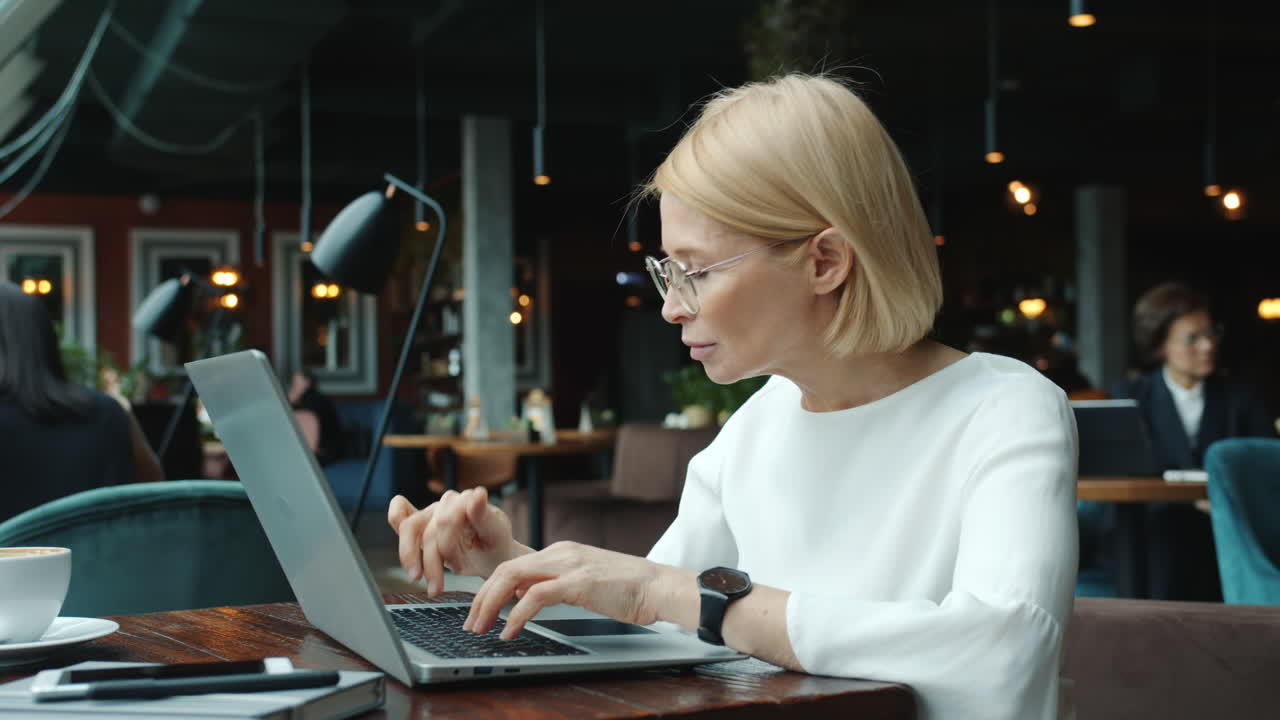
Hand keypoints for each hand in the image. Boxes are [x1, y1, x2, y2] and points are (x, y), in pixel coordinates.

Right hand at [387, 488, 524, 595]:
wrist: (492, 555)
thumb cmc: (495, 544)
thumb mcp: (496, 533)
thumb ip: (483, 514)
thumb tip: (478, 492)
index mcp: (467, 500)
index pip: (447, 519)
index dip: (449, 547)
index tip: (458, 569)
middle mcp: (447, 502)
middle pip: (428, 529)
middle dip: (432, 562)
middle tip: (438, 587)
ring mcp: (432, 511)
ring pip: (409, 527)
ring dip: (410, 557)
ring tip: (417, 579)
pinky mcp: (421, 522)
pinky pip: (400, 514)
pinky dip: (395, 518)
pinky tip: (399, 536)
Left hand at [463, 542, 690, 639]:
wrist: (659, 587)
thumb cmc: (628, 589)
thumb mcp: (584, 581)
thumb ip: (556, 584)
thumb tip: (526, 594)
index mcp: (561, 551)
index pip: (514, 564)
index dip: (490, 588)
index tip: (480, 610)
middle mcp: (561, 553)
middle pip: (505, 568)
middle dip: (481, 597)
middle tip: (471, 623)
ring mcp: (569, 565)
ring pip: (512, 577)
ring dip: (490, 605)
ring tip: (481, 627)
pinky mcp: (579, 582)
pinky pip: (535, 596)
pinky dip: (516, 615)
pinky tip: (510, 632)